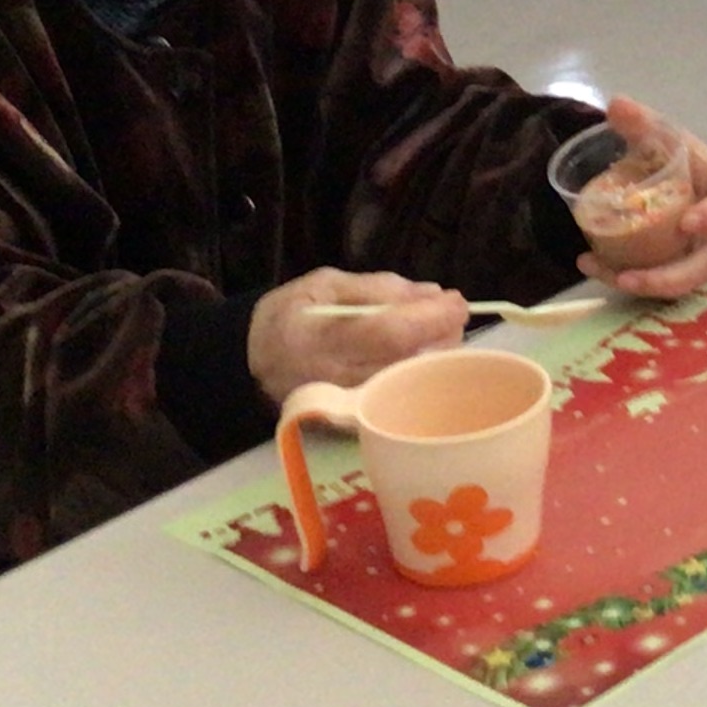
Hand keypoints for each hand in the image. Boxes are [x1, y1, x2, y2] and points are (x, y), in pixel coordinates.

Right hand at [247, 268, 468, 402]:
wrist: (249, 364)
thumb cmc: (288, 316)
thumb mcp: (323, 284)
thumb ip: (379, 287)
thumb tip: (430, 293)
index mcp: (322, 339)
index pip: (391, 334)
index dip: (431, 317)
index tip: (457, 301)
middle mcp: (337, 379)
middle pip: (411, 362)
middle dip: (443, 334)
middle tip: (448, 313)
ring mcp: (348, 406)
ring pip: (413, 382)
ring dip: (436, 354)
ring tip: (433, 330)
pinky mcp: (355, 423)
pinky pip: (402, 397)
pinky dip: (419, 373)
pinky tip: (417, 355)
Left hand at [575, 97, 706, 300]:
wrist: (664, 173)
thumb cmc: (675, 154)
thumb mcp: (662, 136)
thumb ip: (643, 122)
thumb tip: (617, 105)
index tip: (688, 222)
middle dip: (672, 276)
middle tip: (633, 276)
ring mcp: (700, 252)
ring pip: (681, 280)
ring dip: (646, 285)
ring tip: (610, 276)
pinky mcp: (678, 266)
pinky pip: (658, 280)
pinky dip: (624, 276)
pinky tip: (592, 264)